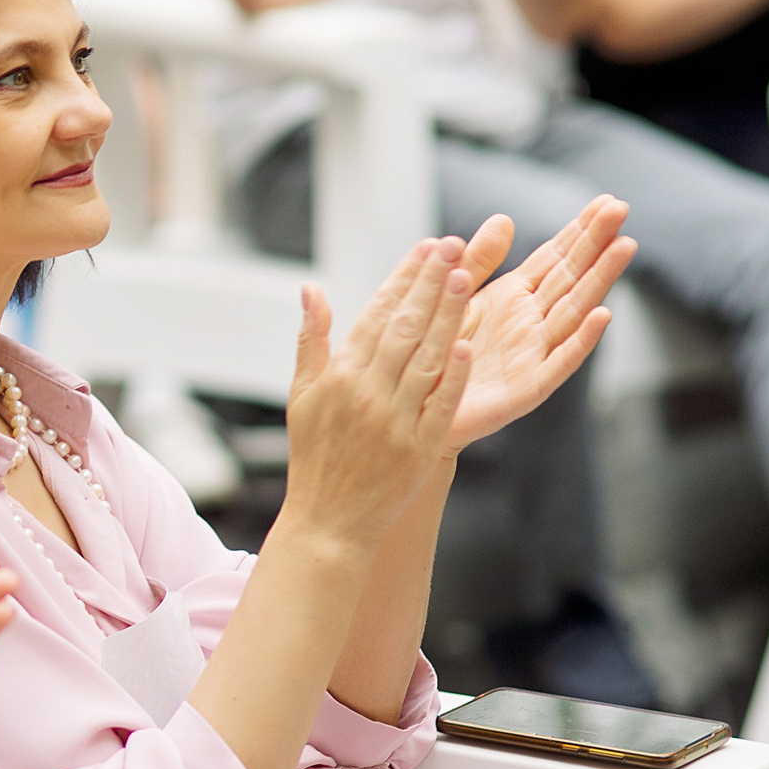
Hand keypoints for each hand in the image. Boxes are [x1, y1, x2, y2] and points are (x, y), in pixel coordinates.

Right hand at [277, 240, 477, 553]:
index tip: (425, 247)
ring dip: (446, 315)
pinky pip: (438, 404)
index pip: (375, 313)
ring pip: (425, 356)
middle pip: (404, 327)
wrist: (328, 522)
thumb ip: (311, 339)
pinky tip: (465, 343)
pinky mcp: (418, 447)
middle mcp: (366, 392)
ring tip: (465, 277)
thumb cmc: (315, 457)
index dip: (403, 278)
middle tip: (453, 245)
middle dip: (430, 283)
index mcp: (339, 375)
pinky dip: (451, 374)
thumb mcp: (303, 395)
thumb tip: (310, 290)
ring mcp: (393, 419)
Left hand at [439, 196, 635, 452]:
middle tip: (622, 207)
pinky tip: (603, 316)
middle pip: (571, 277)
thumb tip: (504, 217)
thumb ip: (478, 261)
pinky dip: (581, 341)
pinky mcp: (528, 389)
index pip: (555, 257)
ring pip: (574, 312)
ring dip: (600, 280)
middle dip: (597, 243)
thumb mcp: (455, 298)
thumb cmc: (437, 354)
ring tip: (624, 247)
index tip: (607, 202)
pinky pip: (559, 363)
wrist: (418, 410)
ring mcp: (534, 354)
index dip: (581, 230)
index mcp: (514, 298)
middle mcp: (531, 323)